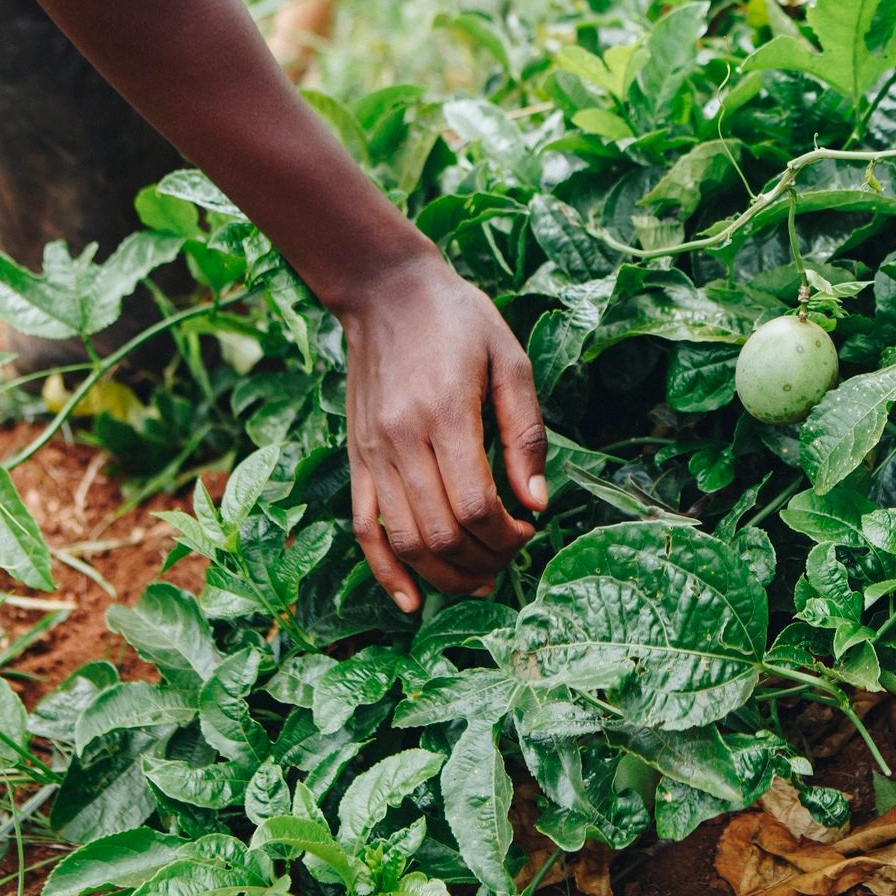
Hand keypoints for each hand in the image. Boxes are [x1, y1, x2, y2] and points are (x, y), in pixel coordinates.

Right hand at [337, 246, 546, 606]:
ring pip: (404, 542)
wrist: (387, 293)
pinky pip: (364, 528)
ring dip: (445, 577)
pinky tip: (412, 602)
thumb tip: (538, 504)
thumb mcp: (510, 361)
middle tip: (514, 555)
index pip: (475, 506)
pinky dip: (386, 573)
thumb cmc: (459, 321)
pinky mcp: (357, 459)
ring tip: (481, 582)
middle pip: (441, 534)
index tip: (530, 528)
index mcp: (445, 414)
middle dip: (485, 560)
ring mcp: (372, 454)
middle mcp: (401, 441)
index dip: (507, 535)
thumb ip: (525, 433)